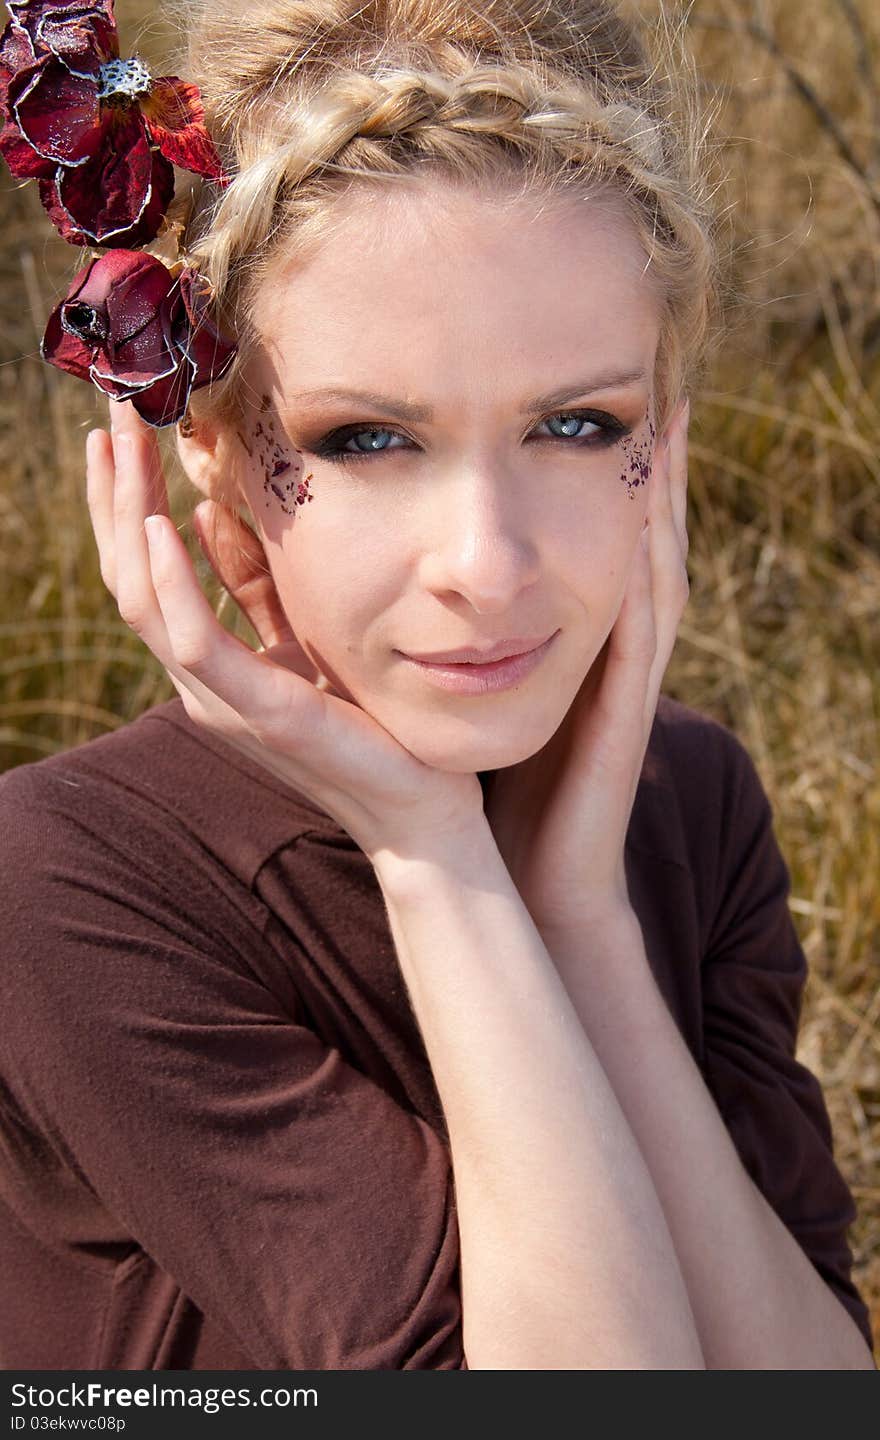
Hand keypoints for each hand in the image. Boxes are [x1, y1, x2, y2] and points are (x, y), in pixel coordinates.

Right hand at [85, 401, 483, 862]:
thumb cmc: (368, 720)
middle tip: (110, 415)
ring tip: (121, 448)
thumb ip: (253, 585)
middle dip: (114, 495)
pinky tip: (162, 524)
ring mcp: (226, 703)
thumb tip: (206, 514)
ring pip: (144, 603)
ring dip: (127, 520)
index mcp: (210, 667)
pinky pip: (199, 643)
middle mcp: (201, 685)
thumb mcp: (302, 636)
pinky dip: (173, 583)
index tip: (121, 434)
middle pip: (127, 578)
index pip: (142, 575)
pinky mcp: (265, 713)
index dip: (122, 506)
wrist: (419, 804)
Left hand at [482, 398, 691, 930]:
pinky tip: (652, 516)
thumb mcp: (469, 696)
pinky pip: (644, 630)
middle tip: (656, 379)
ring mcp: (622, 678)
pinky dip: (651, 570)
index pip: (591, 538)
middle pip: (636, 537)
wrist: (523, 876)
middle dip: (647, 463)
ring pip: (652, 569)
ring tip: (669, 423)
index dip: (597, 470)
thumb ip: (448, 639)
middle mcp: (607, 647)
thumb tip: (394, 581)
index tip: (590, 398)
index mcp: (572, 640)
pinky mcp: (623, 712)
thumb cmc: (493, 790)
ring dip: (663, 498)